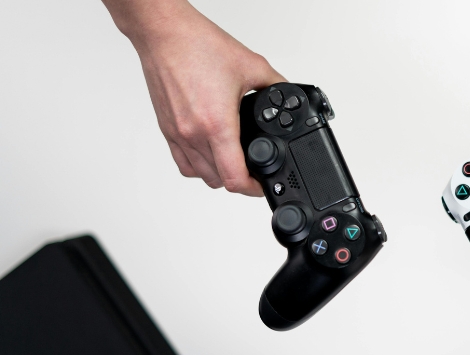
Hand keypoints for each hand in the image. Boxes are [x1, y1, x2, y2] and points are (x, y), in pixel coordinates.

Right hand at [104, 0, 284, 195]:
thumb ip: (275, 85)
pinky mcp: (166, 129)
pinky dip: (198, 166)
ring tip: (233, 164)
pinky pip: (182, 163)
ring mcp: (177, 133)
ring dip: (218, 175)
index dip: (252, 189)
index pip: (233, 177)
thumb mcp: (252, 65)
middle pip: (218, 181)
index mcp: (216, 123)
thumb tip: (288, 97)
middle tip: (252, 172)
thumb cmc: (198, 45)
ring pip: (199, 176)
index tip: (261, 184)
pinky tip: (210, 154)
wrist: (164, 33)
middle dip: (239, 181)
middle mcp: (193, 133)